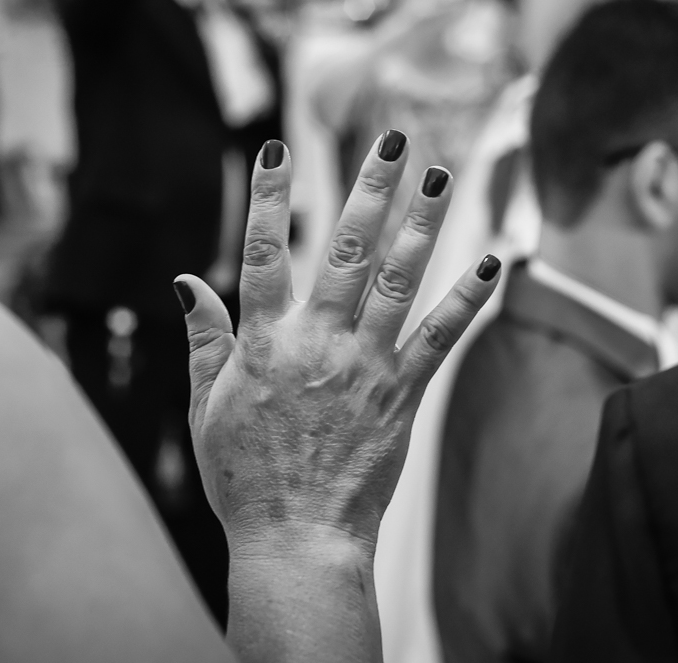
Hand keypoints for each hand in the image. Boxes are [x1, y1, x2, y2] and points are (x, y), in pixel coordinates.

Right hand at [175, 132, 500, 554]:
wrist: (297, 540)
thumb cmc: (244, 478)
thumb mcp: (206, 408)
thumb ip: (203, 339)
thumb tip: (185, 279)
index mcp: (263, 343)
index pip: (263, 252)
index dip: (269, 196)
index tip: (279, 148)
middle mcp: (317, 342)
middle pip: (348, 247)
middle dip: (371, 185)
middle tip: (394, 138)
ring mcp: (365, 366)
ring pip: (399, 279)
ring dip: (422, 222)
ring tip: (441, 175)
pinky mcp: (403, 394)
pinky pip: (441, 337)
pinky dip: (467, 299)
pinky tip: (492, 263)